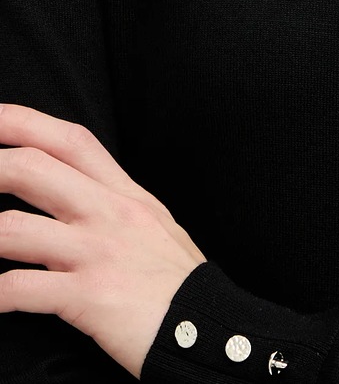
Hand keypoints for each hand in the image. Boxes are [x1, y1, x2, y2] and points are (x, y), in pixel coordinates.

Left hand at [0, 104, 206, 378]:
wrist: (209, 325)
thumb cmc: (175, 280)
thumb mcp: (151, 221)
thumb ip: (112, 199)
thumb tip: (72, 186)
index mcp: (122, 192)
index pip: (69, 139)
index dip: (22, 122)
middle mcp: (108, 212)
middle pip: (32, 168)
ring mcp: (96, 252)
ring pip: (13, 228)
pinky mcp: (89, 297)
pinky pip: (21, 290)